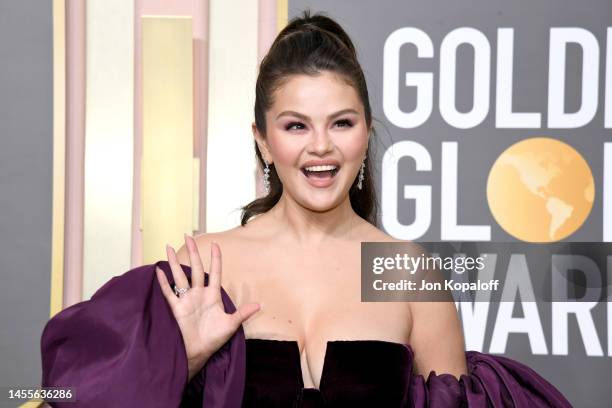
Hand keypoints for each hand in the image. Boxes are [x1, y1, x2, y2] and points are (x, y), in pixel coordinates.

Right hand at [155, 235, 260, 380]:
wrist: (199, 352)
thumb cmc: (214, 339)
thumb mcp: (231, 324)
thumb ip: (243, 313)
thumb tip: (260, 305)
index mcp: (213, 295)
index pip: (215, 272)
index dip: (215, 258)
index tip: (215, 244)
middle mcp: (199, 294)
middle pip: (195, 268)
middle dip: (192, 252)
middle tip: (188, 236)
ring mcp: (187, 300)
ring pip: (179, 276)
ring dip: (174, 262)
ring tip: (168, 247)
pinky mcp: (176, 308)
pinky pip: (168, 292)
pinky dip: (163, 282)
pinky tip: (159, 270)